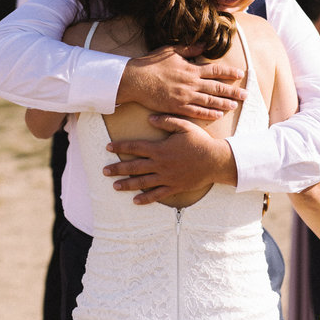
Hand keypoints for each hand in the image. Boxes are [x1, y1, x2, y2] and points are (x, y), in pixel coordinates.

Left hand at [103, 115, 236, 203]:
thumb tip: (149, 119)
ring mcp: (166, 177)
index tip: (108, 147)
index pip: (135, 147)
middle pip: (134, 166)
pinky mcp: (174, 187)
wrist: (215, 161)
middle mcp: (160, 164)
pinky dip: (145, 199)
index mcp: (160, 148)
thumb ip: (167, 121)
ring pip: (142, 182)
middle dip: (118, 168)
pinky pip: (157, 195)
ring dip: (127, 184)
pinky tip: (135, 201)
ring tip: (115, 186)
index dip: (121, 146)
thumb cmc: (200, 141)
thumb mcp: (185, 126)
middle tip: (104, 171)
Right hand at [117, 45, 245, 120]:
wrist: (135, 79)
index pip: (215, 70)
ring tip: (236, 106)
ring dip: (224, 103)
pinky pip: (196, 112)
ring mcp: (185, 96)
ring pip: (209, 101)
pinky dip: (208, 113)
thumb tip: (204, 44)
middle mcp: (191, 83)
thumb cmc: (151, 63)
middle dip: (233, 91)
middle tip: (246, 95)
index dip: (229, 73)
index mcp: (191, 69)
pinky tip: (218, 115)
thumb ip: (189, 49)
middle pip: (217, 87)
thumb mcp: (171, 51)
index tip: (240, 74)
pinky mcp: (177, 107)